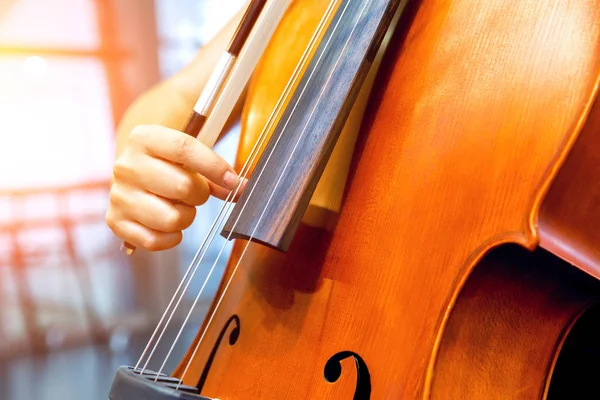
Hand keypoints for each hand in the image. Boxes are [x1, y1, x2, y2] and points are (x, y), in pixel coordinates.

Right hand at [106, 124, 241, 250]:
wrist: (135, 172)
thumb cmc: (169, 163)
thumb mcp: (189, 154)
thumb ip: (217, 169)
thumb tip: (242, 188)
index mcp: (143, 138)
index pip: (184, 148)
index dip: (214, 166)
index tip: (234, 181)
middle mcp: (125, 165)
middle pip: (182, 187)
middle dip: (200, 194)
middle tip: (196, 192)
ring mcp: (118, 195)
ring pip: (171, 218)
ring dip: (186, 217)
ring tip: (180, 206)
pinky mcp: (115, 221)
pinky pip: (154, 240)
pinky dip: (171, 237)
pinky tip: (171, 225)